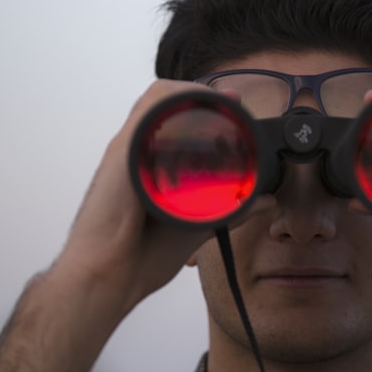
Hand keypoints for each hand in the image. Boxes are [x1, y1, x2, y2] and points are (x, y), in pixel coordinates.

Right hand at [54, 79, 269, 319]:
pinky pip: (147, 111)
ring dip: (191, 93)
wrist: (105, 278)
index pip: (172, 119)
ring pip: (156, 99)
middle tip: (232, 104)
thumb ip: (230, 210)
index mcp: (146, 166)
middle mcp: (134, 152)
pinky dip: (174, 99)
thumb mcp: (196, 226)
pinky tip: (198, 105)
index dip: (202, 106)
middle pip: (164, 102)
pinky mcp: (122, 153)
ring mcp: (126, 150)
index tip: (235, 109)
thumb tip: (266, 201)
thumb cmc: (138, 258)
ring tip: (221, 101)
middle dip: (200, 95)